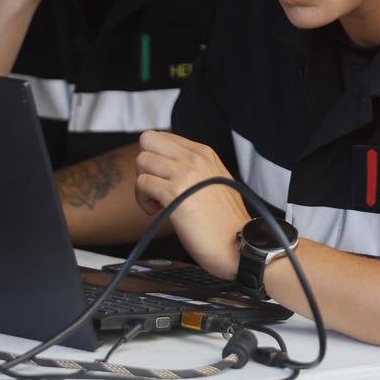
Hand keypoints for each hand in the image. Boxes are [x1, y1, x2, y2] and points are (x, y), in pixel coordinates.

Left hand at [134, 131, 248, 279]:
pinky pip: (142, 183)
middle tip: (154, 184)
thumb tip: (169, 169)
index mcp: (204, 152)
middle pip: (148, 140)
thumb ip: (194, 169)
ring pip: (142, 160)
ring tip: (156, 201)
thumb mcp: (216, 180)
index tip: (163, 177)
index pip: (163, 137)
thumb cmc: (226, 221)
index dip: (156, 157)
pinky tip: (157, 211)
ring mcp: (184, 173)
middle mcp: (194, 157)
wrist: (237, 242)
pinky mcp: (173, 192)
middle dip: (145, 164)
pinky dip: (143, 200)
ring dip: (142, 184)